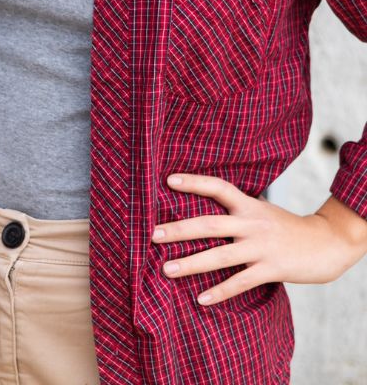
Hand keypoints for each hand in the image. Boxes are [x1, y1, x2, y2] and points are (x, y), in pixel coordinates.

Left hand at [152, 174, 366, 305]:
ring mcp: (261, 248)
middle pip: (209, 224)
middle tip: (152, 234)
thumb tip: (201, 214)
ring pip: (220, 256)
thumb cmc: (286, 227)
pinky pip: (241, 282)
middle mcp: (252, 224)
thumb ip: (235, 211)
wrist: (327, 243)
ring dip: (191, 264)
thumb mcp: (261, 211)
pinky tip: (201, 299)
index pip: (218, 187)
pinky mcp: (271, 270)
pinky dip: (220, 291)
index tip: (168, 180)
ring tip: (166, 269)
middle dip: (179, 229)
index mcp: (248, 205)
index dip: (194, 182)